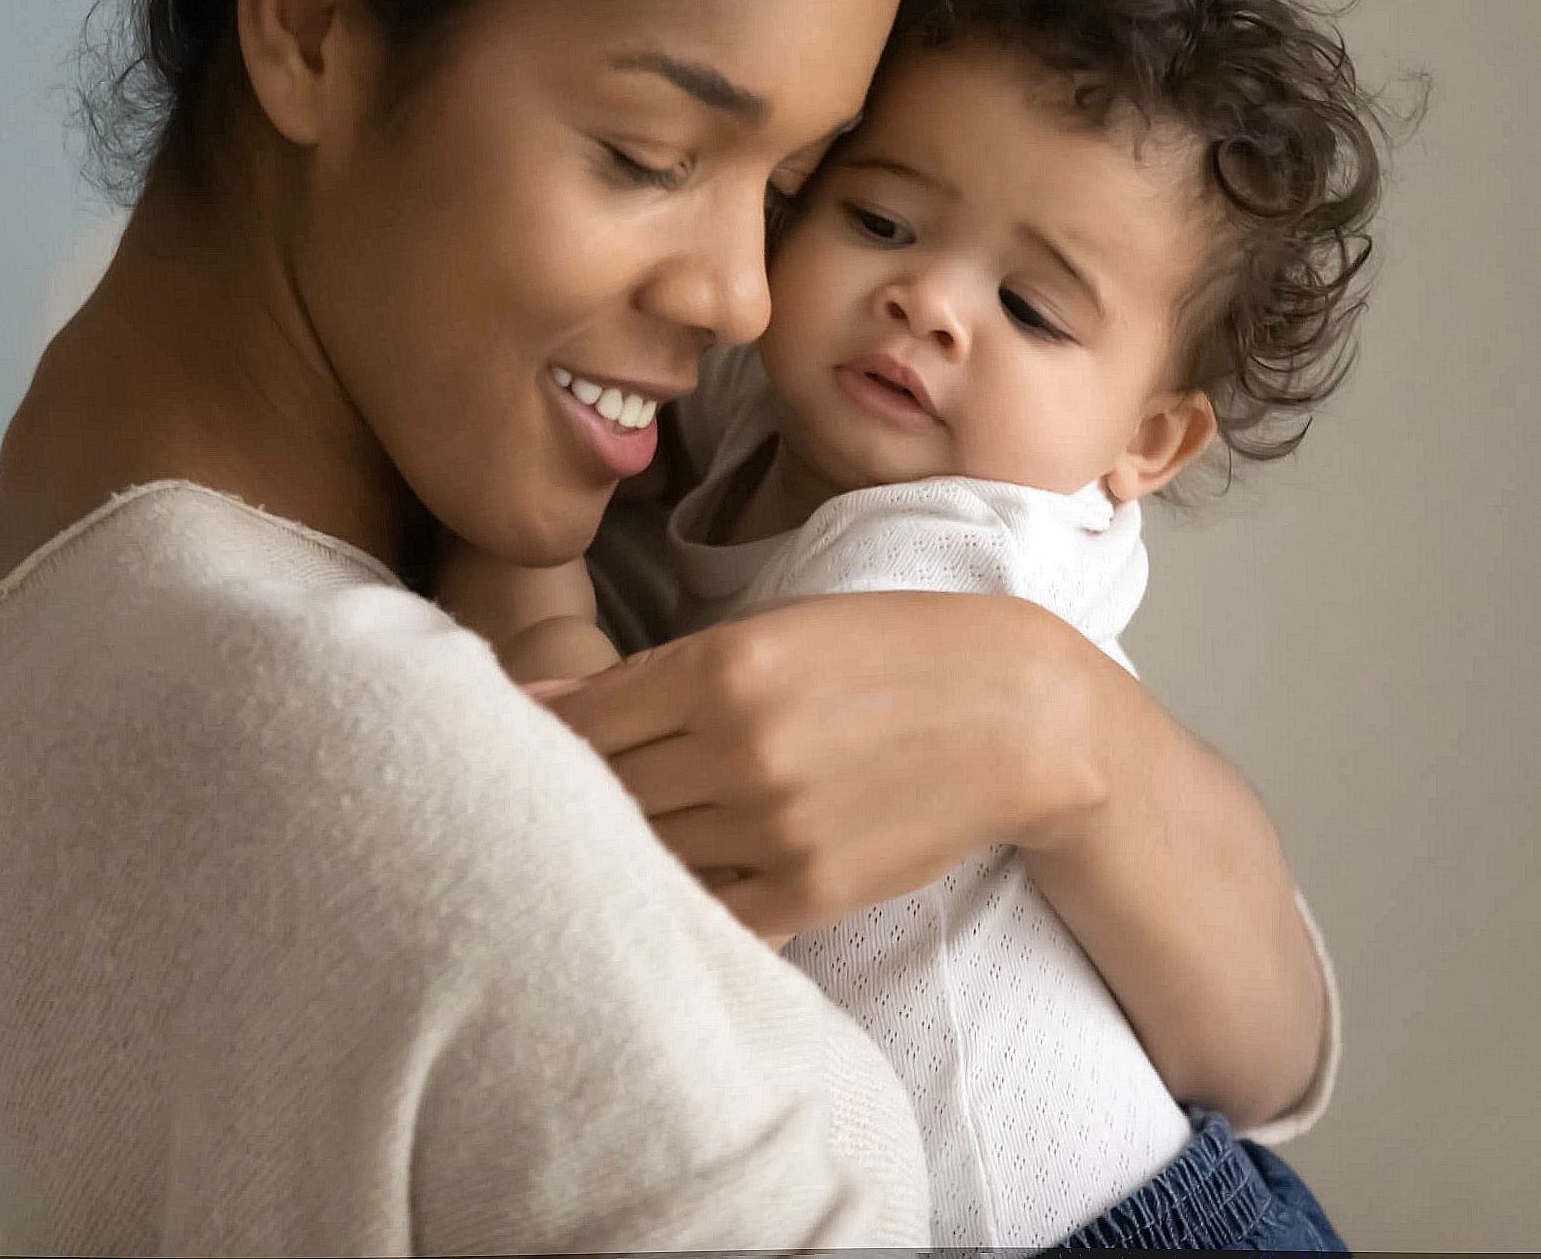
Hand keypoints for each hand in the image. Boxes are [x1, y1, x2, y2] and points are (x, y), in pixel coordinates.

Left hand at [539, 590, 1110, 938]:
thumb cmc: (888, 653)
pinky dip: (679, 896)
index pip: (583, 721)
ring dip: (622, 847)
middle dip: (573, 796)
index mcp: (723, 667)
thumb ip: (654, 673)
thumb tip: (533, 700)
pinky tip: (673, 877)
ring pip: (646, 852)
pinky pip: (706, 912)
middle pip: (604, 791)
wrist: (1017, 714)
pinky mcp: (809, 891)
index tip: (523, 746)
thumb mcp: (775, 629)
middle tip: (554, 799)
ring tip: (616, 835)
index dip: (545, 740)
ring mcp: (774, 828)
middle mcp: (740, 749)